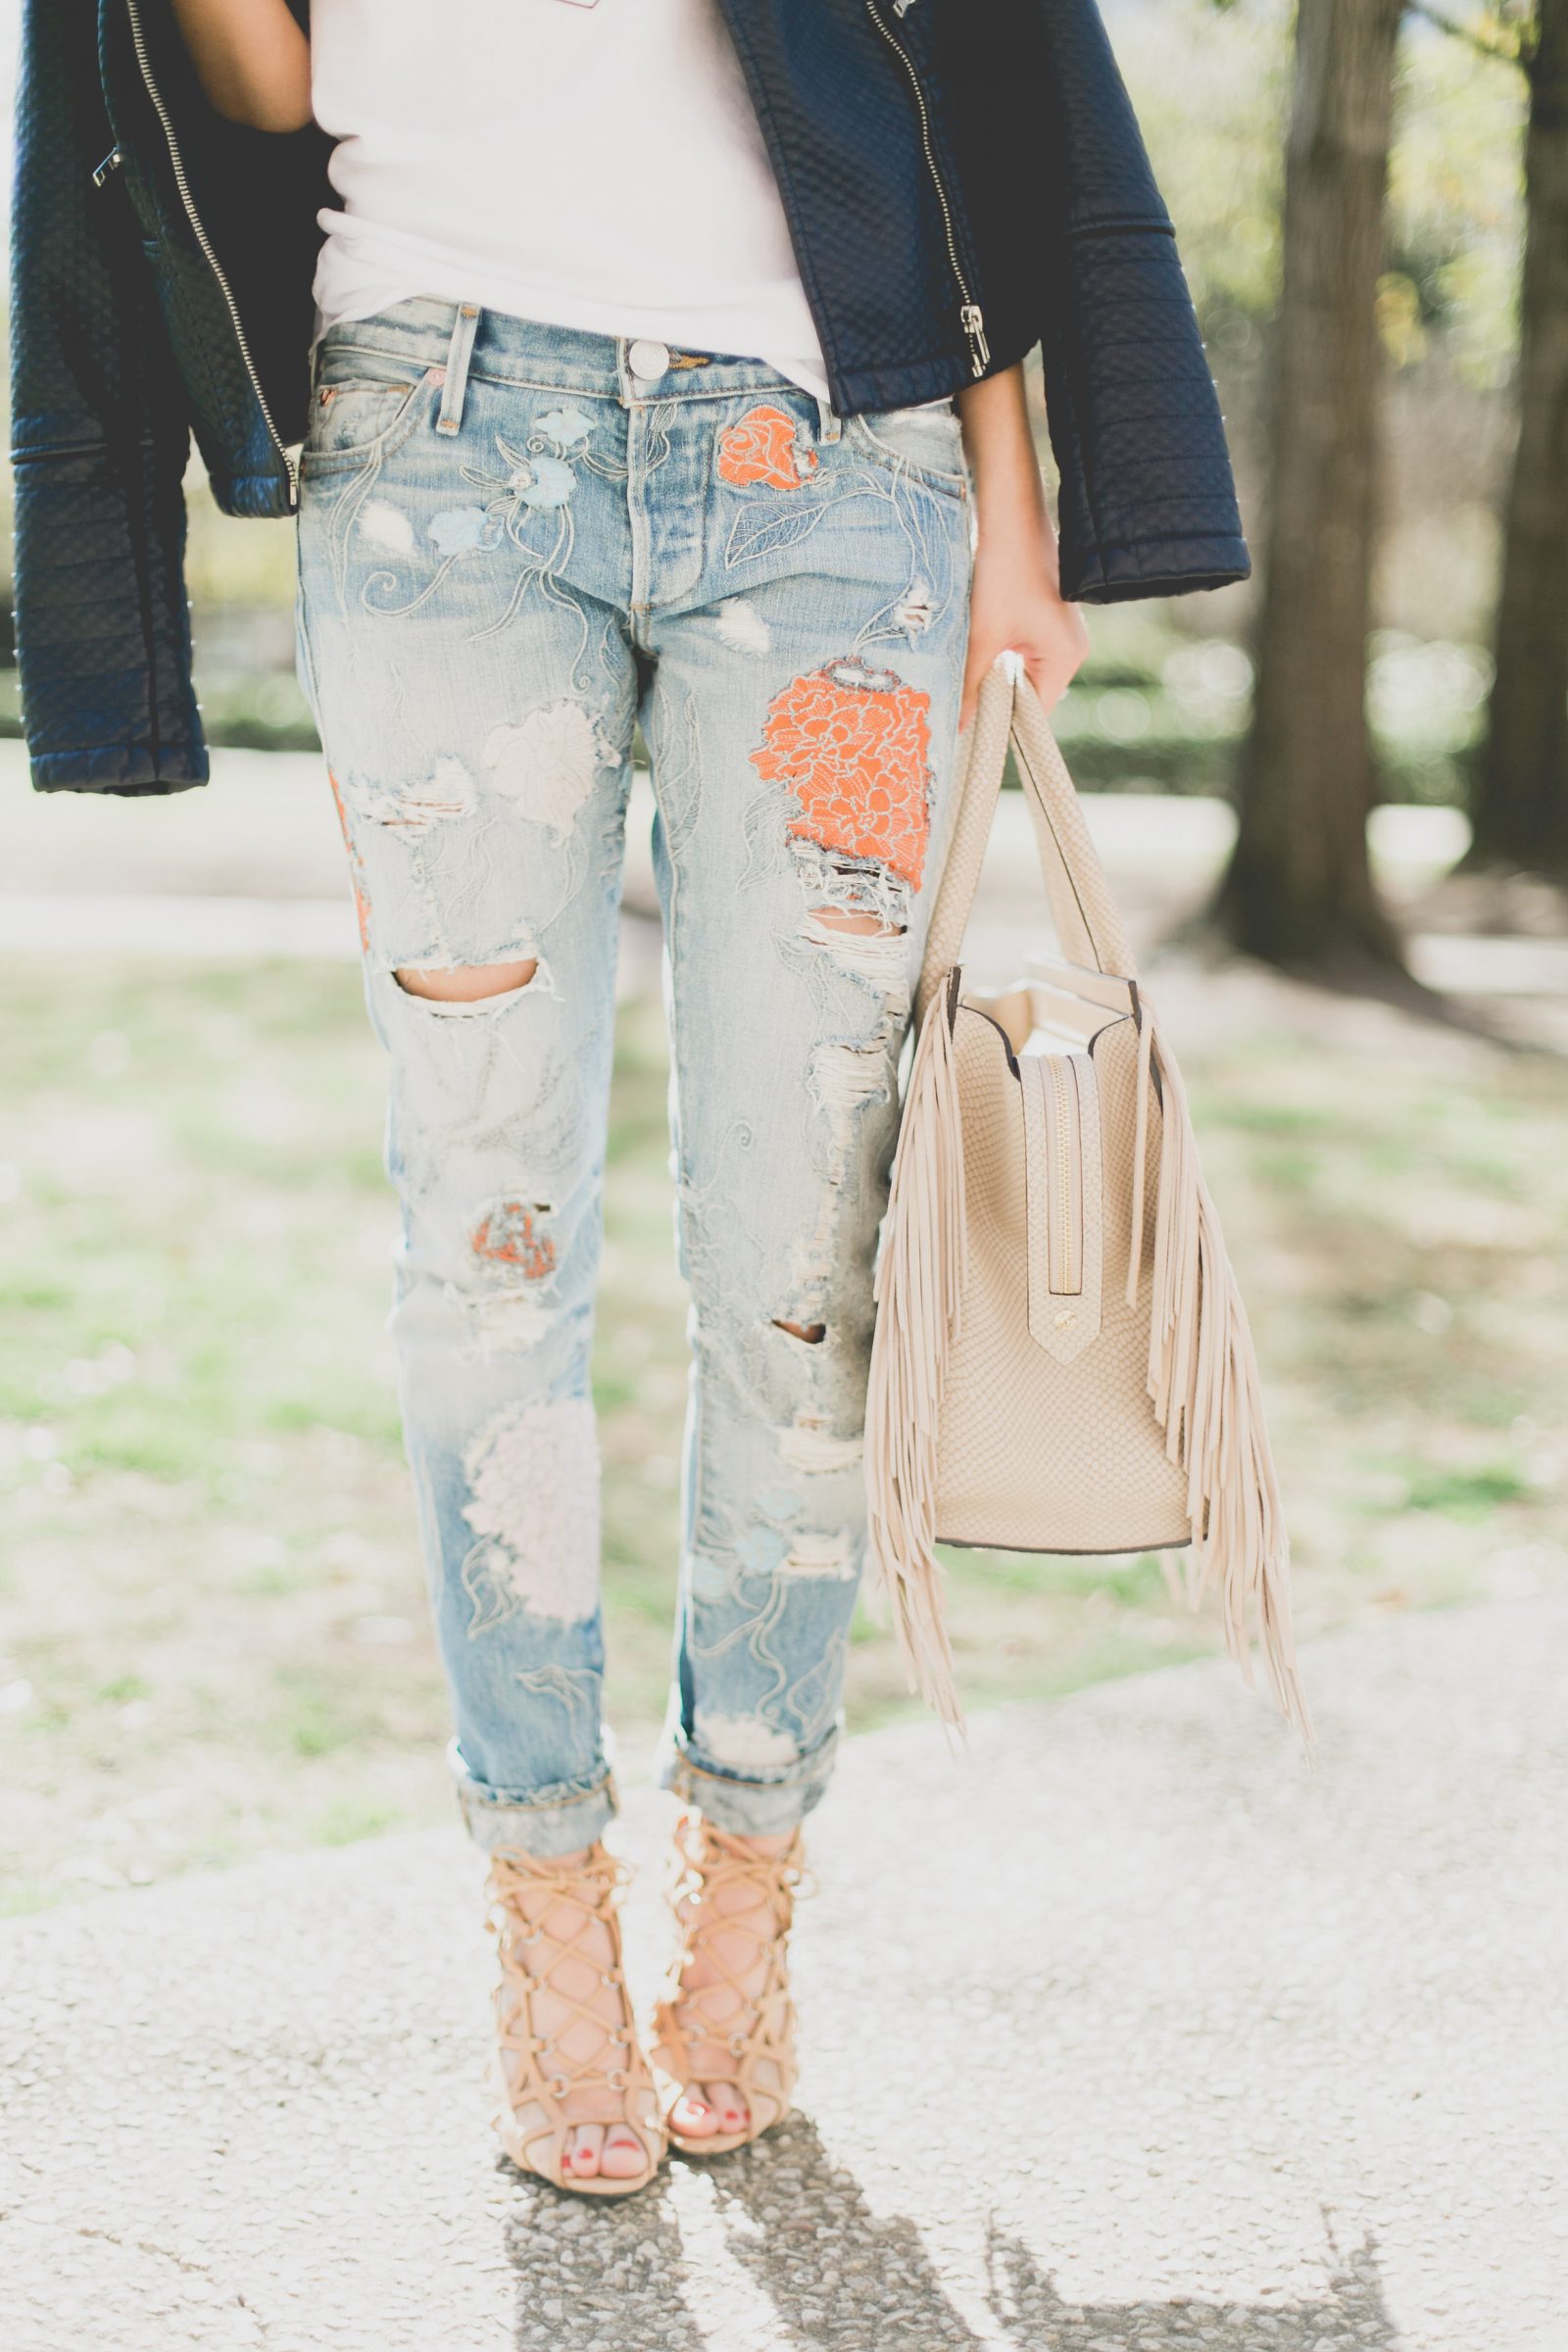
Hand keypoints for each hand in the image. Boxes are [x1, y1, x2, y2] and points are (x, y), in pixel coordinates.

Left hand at [961, 520, 1088, 729]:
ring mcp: (1055, 631)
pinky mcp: (1040, 615)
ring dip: (989, 676)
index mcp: (1066, 657)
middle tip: (955, 713)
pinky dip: (992, 655)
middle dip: (993, 701)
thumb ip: (971, 684)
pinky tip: (968, 651)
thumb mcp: (983, 635)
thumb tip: (958, 727)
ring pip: (1016, 671)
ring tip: (958, 682)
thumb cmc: (1003, 569)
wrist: (1009, 509)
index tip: (969, 740)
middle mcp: (1068, 647)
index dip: (1003, 729)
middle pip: (1026, 695)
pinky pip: (1015, 650)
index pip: (1035, 715)